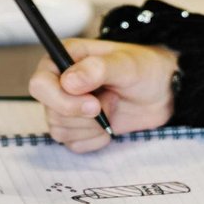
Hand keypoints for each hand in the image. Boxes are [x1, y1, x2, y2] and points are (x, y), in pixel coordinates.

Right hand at [27, 38, 175, 151]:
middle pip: (51, 111)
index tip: (93, 104)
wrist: (163, 91)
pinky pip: (74, 144)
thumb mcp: (126, 64)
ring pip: (60, 130)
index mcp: (63, 59)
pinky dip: (96, 139)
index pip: (40, 84)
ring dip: (92, 126)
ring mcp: (66, 107)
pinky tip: (110, 124)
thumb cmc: (144, 69)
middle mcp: (59, 83)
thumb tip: (69, 82)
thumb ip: (97, 69)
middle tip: (111, 102)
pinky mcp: (77, 128)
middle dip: (83, 115)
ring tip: (113, 105)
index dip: (61, 99)